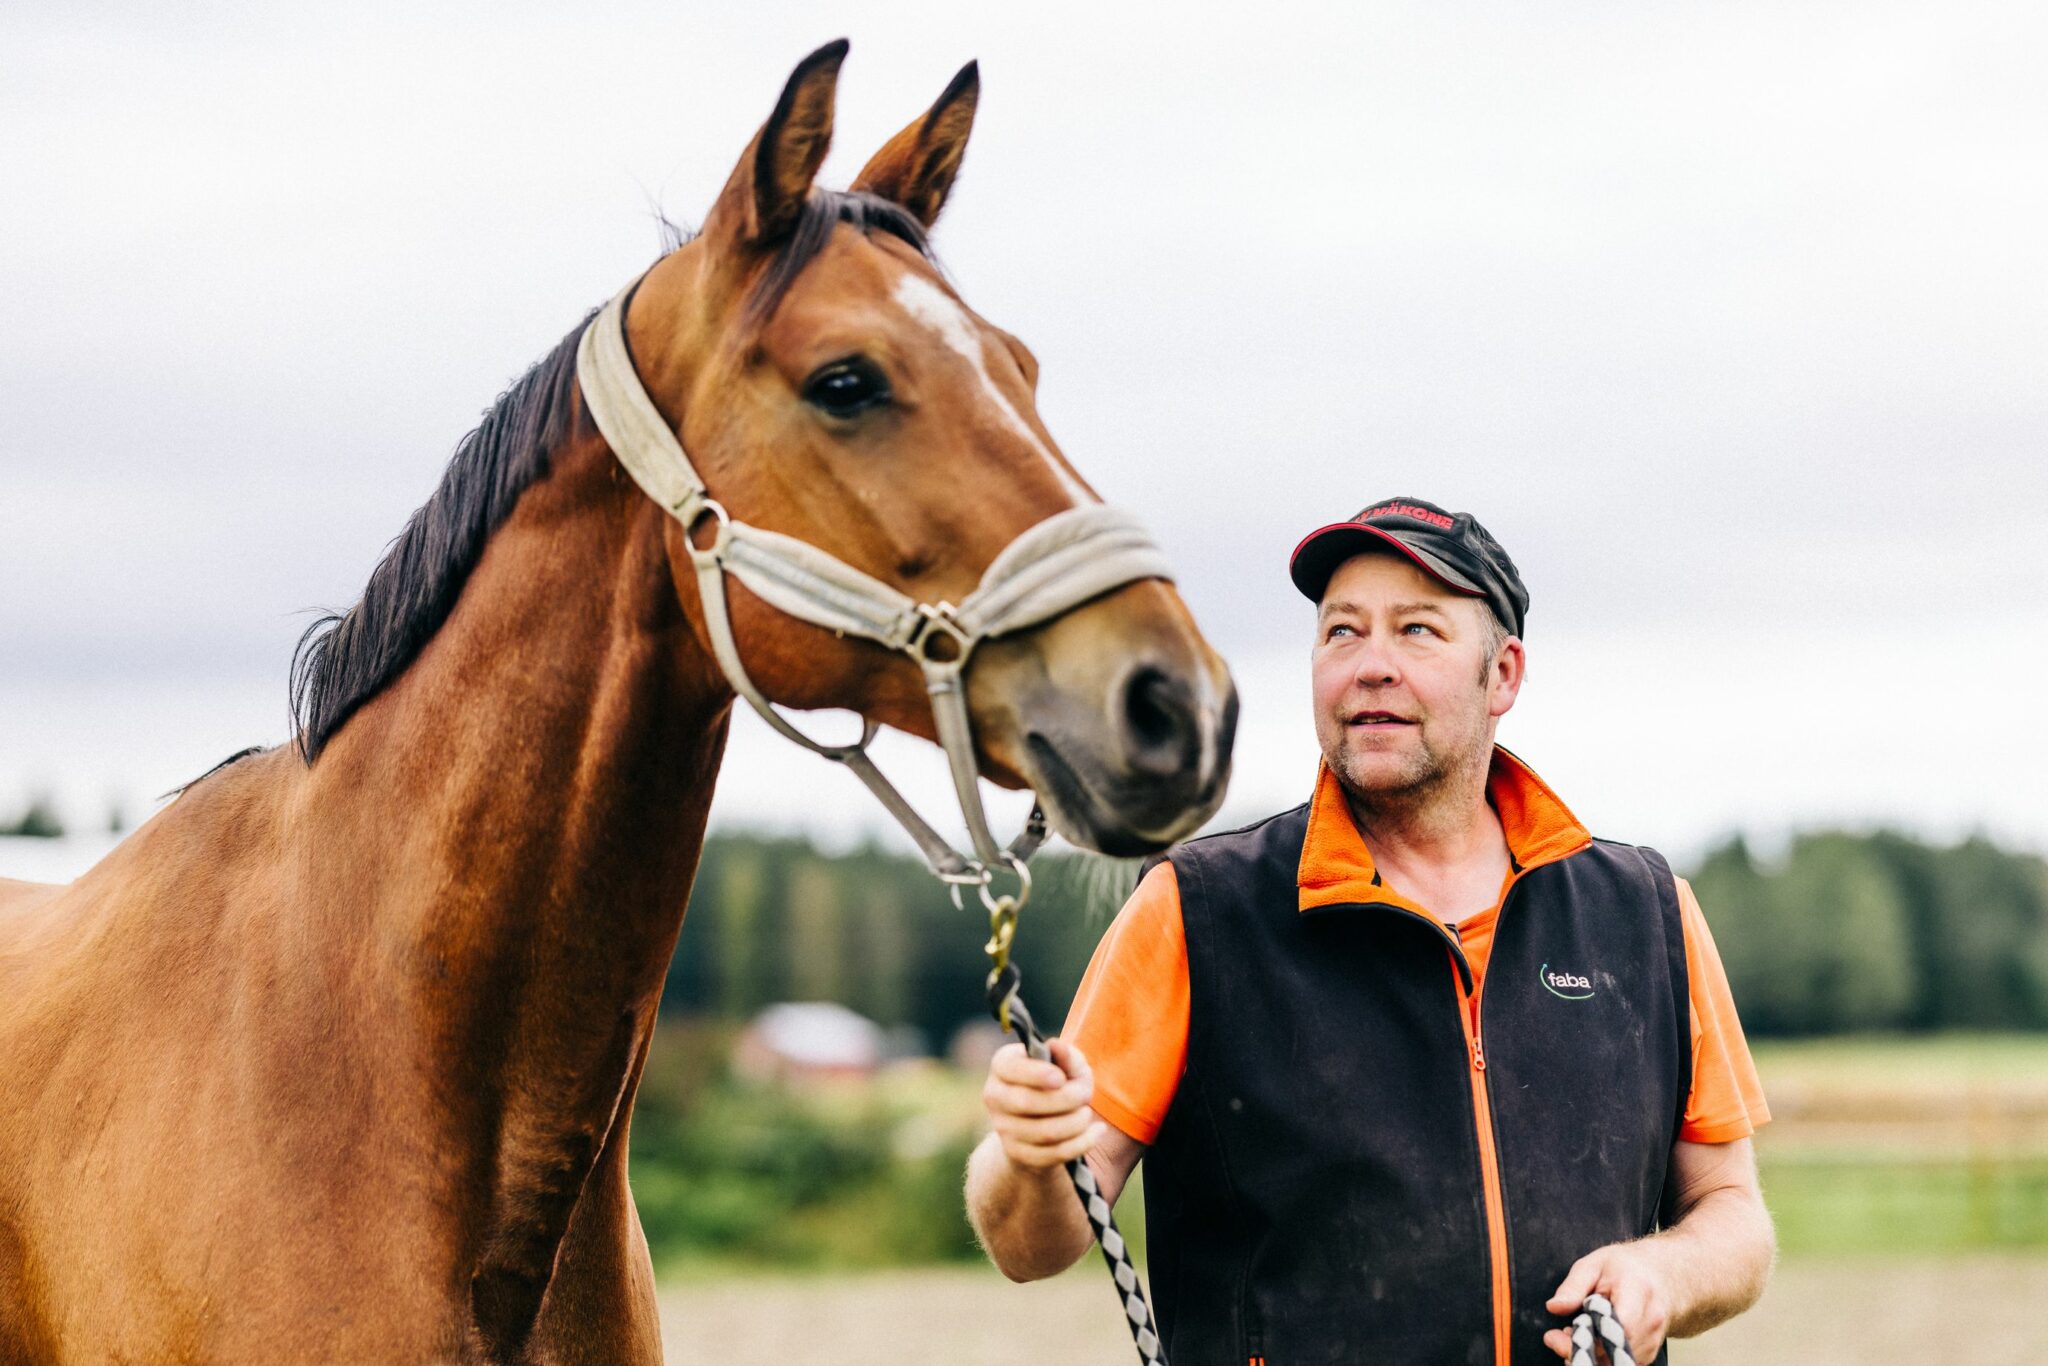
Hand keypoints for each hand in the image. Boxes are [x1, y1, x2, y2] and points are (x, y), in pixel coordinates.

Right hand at [981, 1038, 1105, 1172]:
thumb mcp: (1066, 1064)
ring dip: (1077, 1122)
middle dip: (1067, 1099)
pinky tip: (1097, 1131)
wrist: (1042, 1120)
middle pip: (1029, 1103)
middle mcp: (995, 1096)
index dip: (1037, 1074)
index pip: (1012, 1069)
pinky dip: (1082, 1142)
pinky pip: (1054, 1153)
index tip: (1060, 1078)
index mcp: (1002, 1065)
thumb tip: (1057, 1046)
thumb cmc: (1057, 1082)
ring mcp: (1003, 1127)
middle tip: (1085, 1094)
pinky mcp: (1017, 1153)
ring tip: (1087, 1113)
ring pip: (1045, 1131)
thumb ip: (1065, 1054)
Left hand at [1544, 1243, 1670, 1361]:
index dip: (1589, 1339)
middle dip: (1580, 1351)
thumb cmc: (1625, 1268)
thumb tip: (1554, 1307)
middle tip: (1555, 1337)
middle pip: (1615, 1352)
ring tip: (1572, 1335)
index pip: (1619, 1327)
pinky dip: (1600, 1360)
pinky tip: (1589, 1342)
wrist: (1663, 1277)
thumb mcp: (1593, 1265)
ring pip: (1616, 1364)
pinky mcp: (1649, 1354)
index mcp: (1637, 1292)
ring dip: (1588, 1357)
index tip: (1562, 1332)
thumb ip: (1573, 1286)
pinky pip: (1620, 1365)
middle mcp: (1651, 1321)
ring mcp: (1653, 1340)